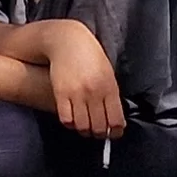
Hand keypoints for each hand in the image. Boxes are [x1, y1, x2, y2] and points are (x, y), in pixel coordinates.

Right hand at [42, 23, 126, 137]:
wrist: (68, 41)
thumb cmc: (90, 57)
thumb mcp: (107, 74)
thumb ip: (111, 95)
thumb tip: (115, 120)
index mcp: (110, 87)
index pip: (116, 120)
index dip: (115, 132)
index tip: (113, 134)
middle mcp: (94, 92)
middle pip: (99, 127)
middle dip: (100, 134)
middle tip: (98, 133)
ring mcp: (77, 94)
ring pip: (83, 126)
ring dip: (84, 131)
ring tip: (85, 128)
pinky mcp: (61, 94)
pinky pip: (66, 119)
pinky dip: (70, 123)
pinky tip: (72, 119)